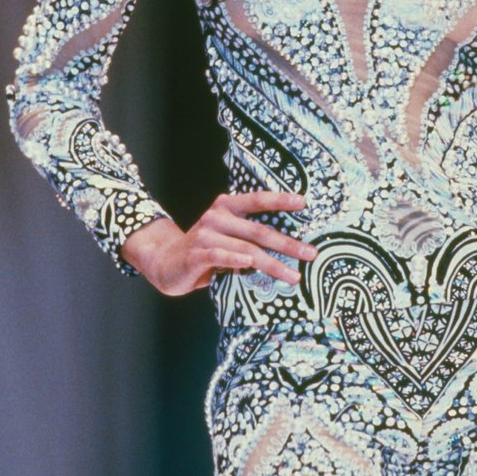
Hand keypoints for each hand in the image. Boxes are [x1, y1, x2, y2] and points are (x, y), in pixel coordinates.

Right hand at [121, 190, 315, 295]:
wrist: (165, 262)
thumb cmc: (206, 250)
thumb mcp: (227, 236)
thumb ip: (248, 236)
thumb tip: (290, 246)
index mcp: (227, 206)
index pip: (257, 200)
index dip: (280, 199)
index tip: (304, 202)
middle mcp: (217, 216)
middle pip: (259, 230)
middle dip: (288, 244)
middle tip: (311, 253)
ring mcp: (206, 235)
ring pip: (247, 249)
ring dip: (273, 264)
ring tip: (294, 276)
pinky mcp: (197, 254)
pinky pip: (221, 256)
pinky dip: (236, 259)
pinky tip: (250, 264)